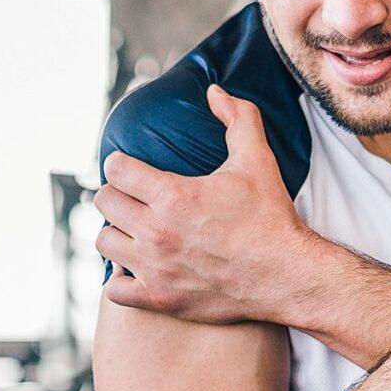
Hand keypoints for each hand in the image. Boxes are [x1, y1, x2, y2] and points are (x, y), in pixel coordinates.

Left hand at [99, 86, 316, 324]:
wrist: (286, 274)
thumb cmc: (270, 217)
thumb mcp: (257, 160)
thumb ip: (238, 118)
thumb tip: (215, 91)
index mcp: (172, 195)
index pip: (116, 169)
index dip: (122, 163)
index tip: (132, 168)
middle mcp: (156, 232)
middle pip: (105, 202)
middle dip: (118, 194)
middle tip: (136, 196)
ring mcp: (155, 268)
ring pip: (104, 242)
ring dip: (117, 232)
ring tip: (135, 229)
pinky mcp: (159, 299)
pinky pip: (114, 289)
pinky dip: (121, 278)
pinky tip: (137, 266)